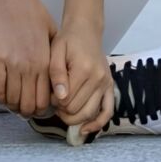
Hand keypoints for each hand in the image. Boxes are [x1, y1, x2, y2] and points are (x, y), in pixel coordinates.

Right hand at [0, 0, 58, 118]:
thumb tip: (57, 76)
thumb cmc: (34, 13)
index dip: (42, 109)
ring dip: (12, 106)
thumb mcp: (53, 34)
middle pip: (29, 104)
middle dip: (28, 111)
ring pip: (12, 100)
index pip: (46, 99)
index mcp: (46, 62)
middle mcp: (30, 67)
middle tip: (25, 109)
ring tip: (13, 103)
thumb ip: (54, 56)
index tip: (39, 108)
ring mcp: (12, 64)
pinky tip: (2, 95)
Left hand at [49, 18, 114, 136]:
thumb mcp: (55, 51)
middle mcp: (99, 78)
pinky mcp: (110, 87)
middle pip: (77, 110)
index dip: (54, 102)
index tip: (50, 93)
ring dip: (74, 118)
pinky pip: (108, 111)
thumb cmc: (68, 40)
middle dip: (62, 111)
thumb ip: (56, 74)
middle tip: (55, 101)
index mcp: (84, 69)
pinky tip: (85, 130)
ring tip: (64, 110)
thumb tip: (60, 97)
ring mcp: (107, 84)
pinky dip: (97, 124)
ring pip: (89, 113)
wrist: (86, 31)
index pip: (66, 100)